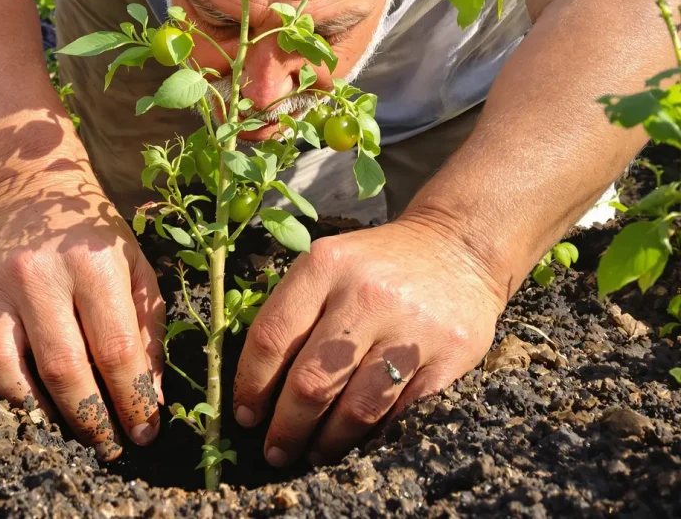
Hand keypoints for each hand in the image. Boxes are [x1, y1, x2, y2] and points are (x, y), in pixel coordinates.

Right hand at [0, 179, 165, 460]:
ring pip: (5, 368)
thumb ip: (147, 330)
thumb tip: (150, 398)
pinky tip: (15, 386)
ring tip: (59, 426)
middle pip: (62, 369)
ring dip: (36, 410)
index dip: (133, 400)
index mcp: (93, 266)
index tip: (145, 433)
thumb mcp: (134, 268)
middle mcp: (40, 276)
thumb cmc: (92, 235)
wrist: (27, 187)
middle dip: (89, 421)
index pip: (116, 350)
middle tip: (107, 447)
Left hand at [232, 219, 506, 465]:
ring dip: (328, 442)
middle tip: (276, 451)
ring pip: (357, 408)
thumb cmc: (373, 267)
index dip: (251, 386)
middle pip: (311, 381)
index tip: (246, 415)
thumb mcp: (326, 266)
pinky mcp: (451, 353)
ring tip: (313, 454)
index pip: (272, 338)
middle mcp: (367, 294)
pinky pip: (402, 412)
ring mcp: (412, 326)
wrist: (455, 248)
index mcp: (325, 267)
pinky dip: (374, 435)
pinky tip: (357, 442)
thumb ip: (291, 312)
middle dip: (286, 427)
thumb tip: (256, 387)